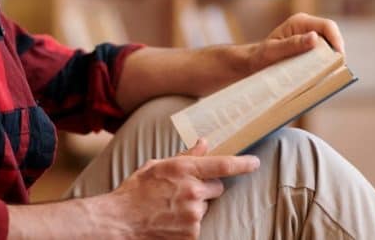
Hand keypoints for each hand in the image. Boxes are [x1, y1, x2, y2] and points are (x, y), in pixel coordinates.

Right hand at [89, 138, 259, 238]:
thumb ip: (184, 156)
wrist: (119, 223)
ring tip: (171, 208)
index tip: (255, 162)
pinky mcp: (191, 233)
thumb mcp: (157, 166)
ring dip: (196, 206)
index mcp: (184, 170)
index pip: (223, 165)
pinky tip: (171, 220)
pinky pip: (198, 224)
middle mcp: (192, 191)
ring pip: (206, 206)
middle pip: (218, 187)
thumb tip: (204, 143)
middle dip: (207, 188)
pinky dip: (189, 223)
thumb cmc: (135, 192)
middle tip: (186, 190)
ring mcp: (193, 214)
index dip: (243, 164)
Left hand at [241, 13, 344, 74]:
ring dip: (330, 60)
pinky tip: (321, 76)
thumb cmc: (260, 57)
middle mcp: (307, 27)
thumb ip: (292, 44)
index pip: (327, 26)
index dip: (337, 40)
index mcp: (300, 22)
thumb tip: (314, 37)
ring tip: (328, 75)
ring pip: (329, 48)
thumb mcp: (273, 51)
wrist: (252, 64)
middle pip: (332, 37)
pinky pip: (323, 56)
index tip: (339, 57)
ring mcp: (310, 39)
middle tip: (335, 70)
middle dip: (336, 52)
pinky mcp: (310, 50)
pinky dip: (325, 65)